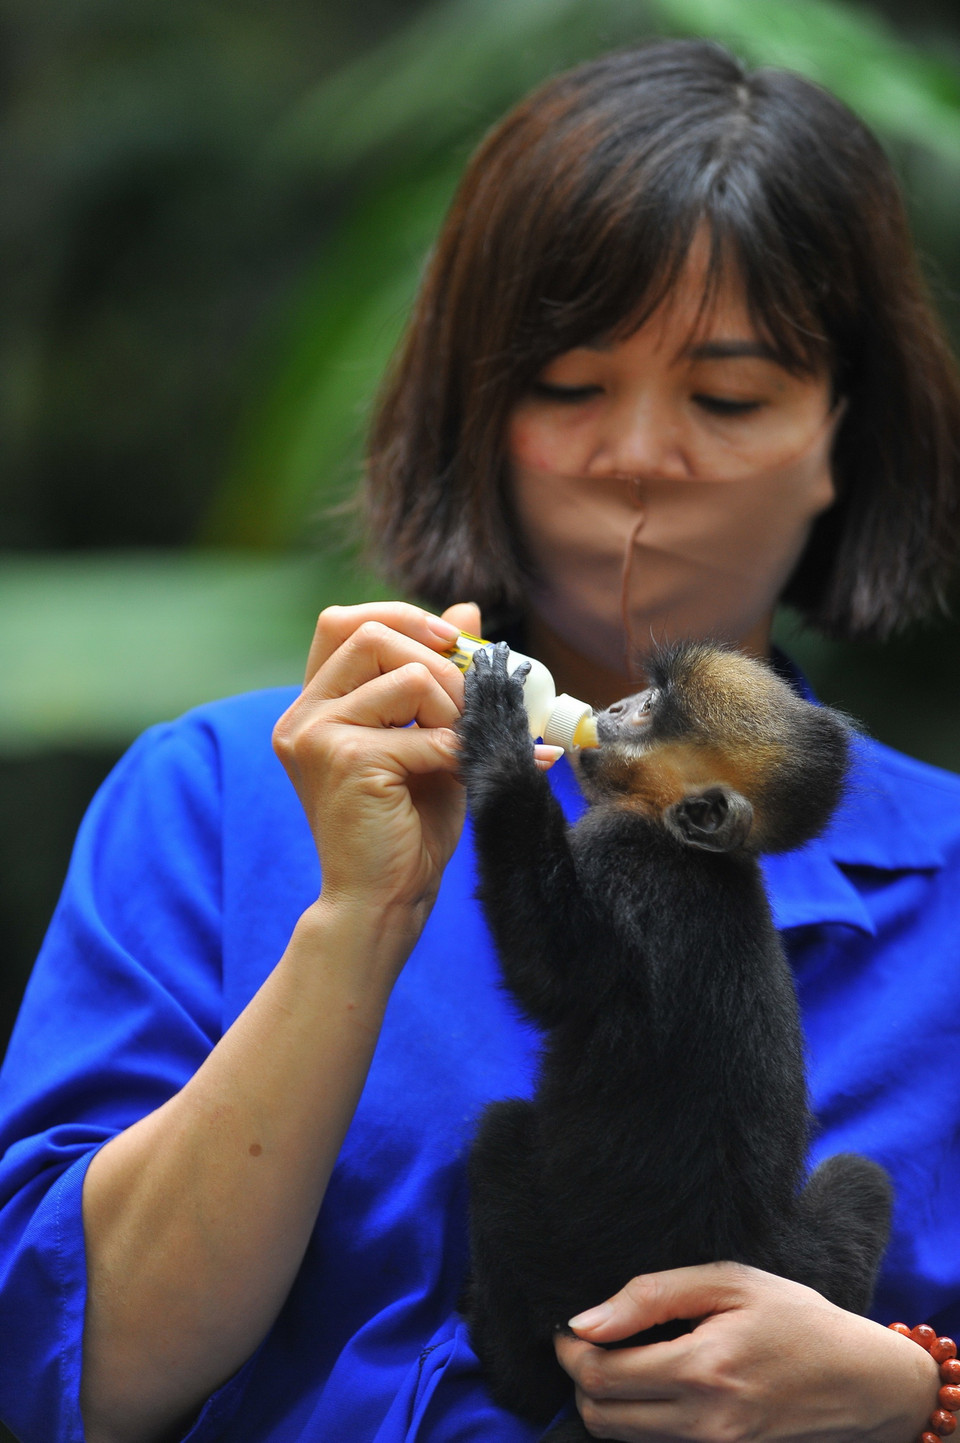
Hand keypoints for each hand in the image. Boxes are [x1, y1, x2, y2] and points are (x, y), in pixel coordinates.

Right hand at [273, 600, 478, 927]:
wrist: (385, 902)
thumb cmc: (407, 827)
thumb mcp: (429, 737)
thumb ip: (439, 676)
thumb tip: (465, 612)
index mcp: (316, 706)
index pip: (345, 622)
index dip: (402, 617)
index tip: (453, 640)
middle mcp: (304, 715)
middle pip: (371, 633)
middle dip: (438, 659)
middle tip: (469, 706)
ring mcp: (316, 735)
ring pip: (405, 672)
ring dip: (451, 706)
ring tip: (460, 748)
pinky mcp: (344, 759)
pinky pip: (421, 729)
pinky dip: (454, 750)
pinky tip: (459, 774)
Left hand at [555, 1263, 938, 1442]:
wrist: (864, 1382)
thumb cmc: (798, 1320)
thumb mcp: (731, 1283)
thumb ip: (652, 1296)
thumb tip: (587, 1321)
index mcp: (703, 1368)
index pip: (601, 1375)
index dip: (569, 1350)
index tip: (568, 1327)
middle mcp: (705, 1422)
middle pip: (601, 1415)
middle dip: (580, 1377)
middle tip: (587, 1341)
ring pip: (623, 1437)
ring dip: (604, 1400)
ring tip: (617, 1358)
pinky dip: (636, 1420)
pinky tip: (648, 1385)